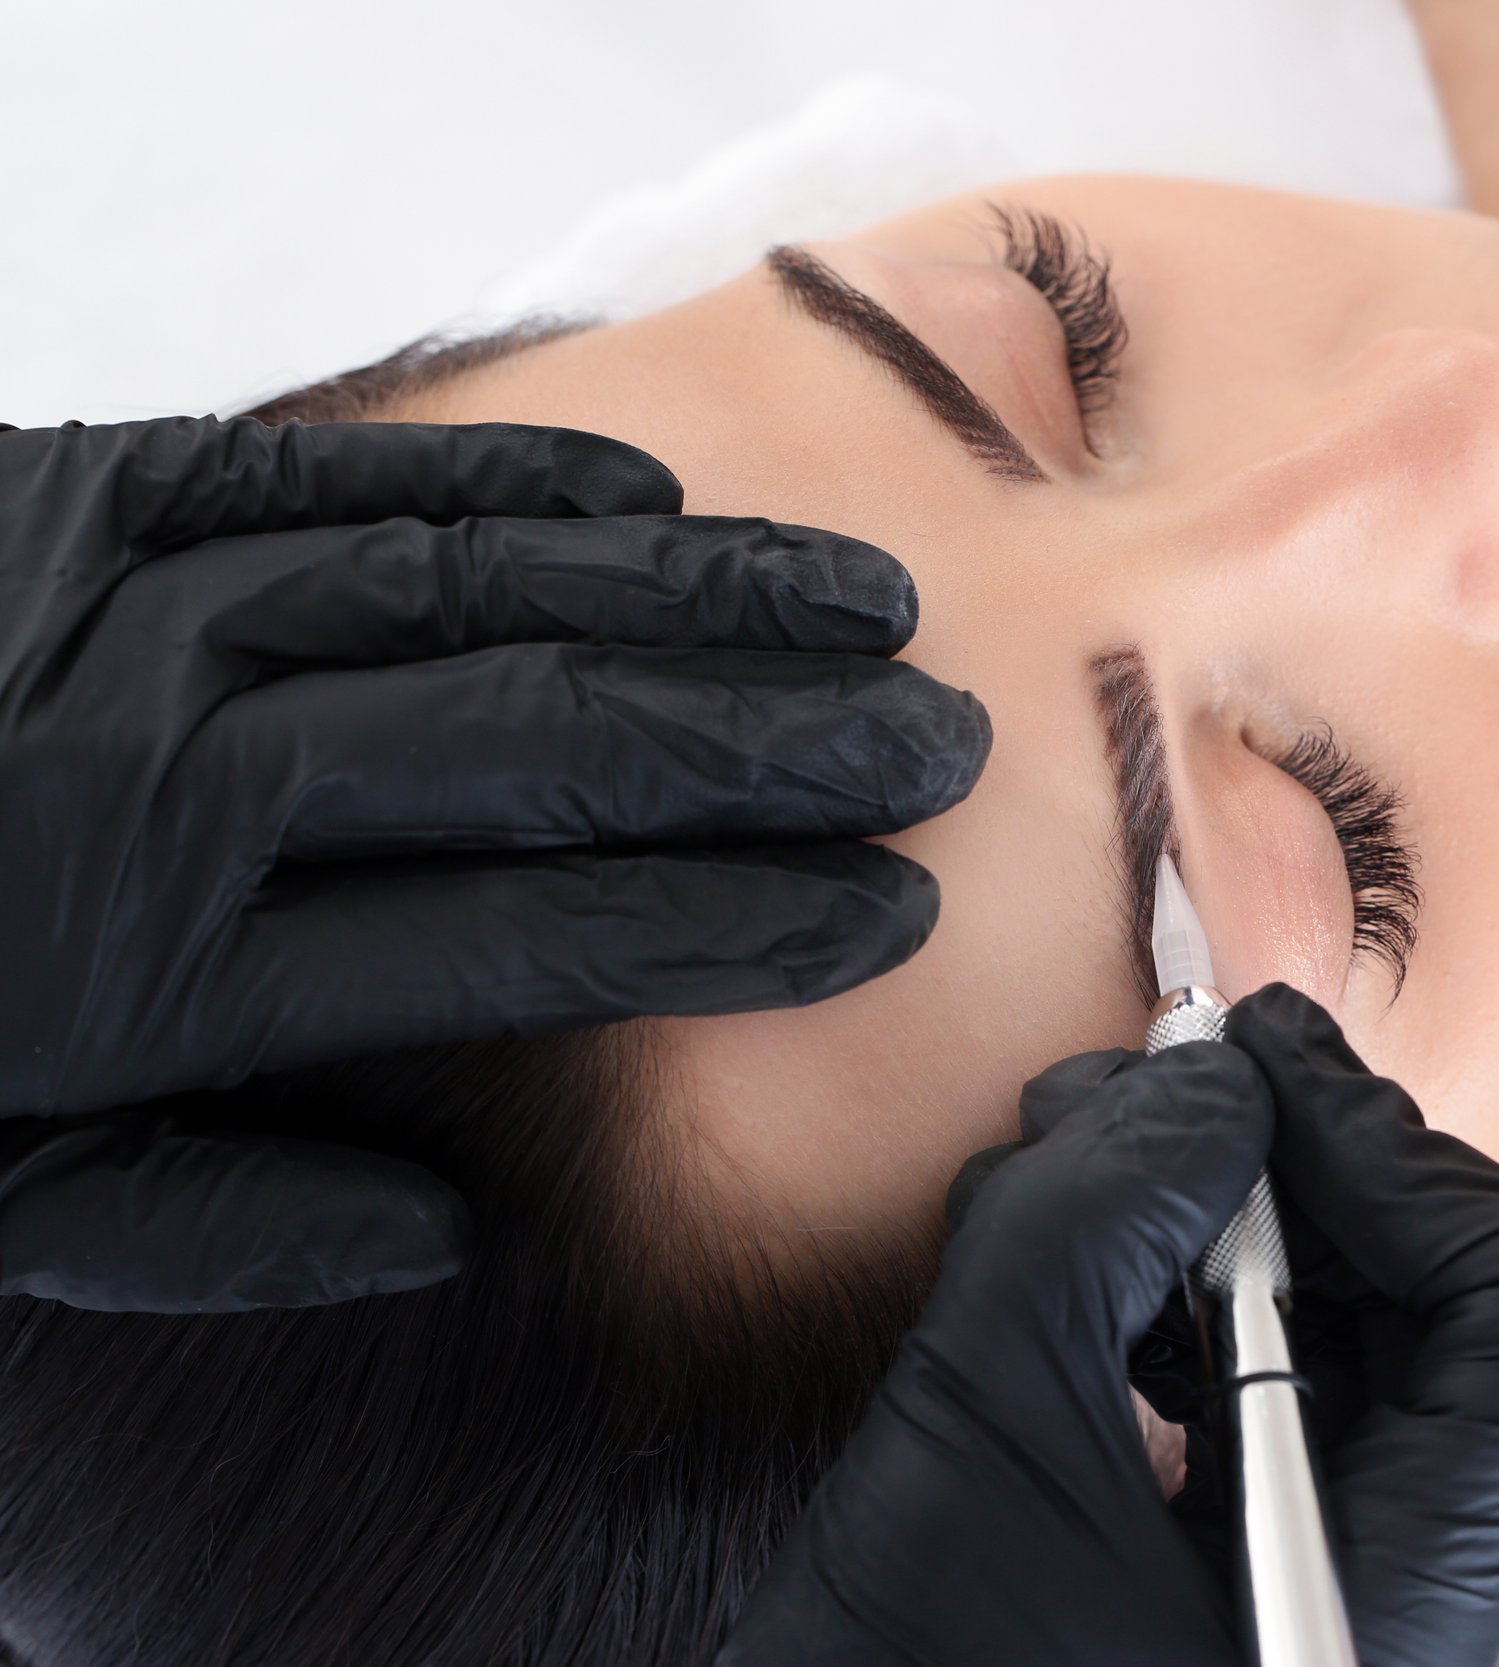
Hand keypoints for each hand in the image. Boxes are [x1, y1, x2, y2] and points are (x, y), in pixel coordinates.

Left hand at [0, 416, 988, 1309]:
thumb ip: (212, 1219)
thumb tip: (439, 1231)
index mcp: (169, 969)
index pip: (529, 932)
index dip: (731, 923)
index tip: (882, 911)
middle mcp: (182, 771)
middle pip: (543, 744)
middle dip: (769, 747)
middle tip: (934, 745)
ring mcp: (145, 607)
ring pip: (479, 595)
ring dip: (694, 602)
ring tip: (861, 612)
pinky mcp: (101, 489)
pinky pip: (350, 473)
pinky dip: (515, 488)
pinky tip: (657, 511)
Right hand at [720, 983, 1498, 1666]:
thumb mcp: (984, 1427)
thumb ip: (1099, 1223)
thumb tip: (1217, 1085)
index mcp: (1402, 1602)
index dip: (1402, 1157)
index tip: (1255, 1075)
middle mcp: (1417, 1600)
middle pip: (1461, 1303)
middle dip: (1306, 1169)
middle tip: (1161, 1091)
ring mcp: (1356, 1589)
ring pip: (1380, 1335)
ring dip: (1243, 1224)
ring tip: (1088, 1176)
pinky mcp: (1284, 1573)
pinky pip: (1308, 1393)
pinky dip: (1211, 1302)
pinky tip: (1102, 1286)